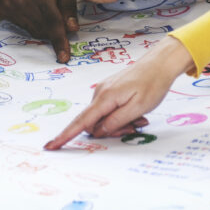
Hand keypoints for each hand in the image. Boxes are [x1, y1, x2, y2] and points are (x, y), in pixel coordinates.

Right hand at [0, 0, 79, 63]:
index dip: (59, 41)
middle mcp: (22, 0)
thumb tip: (72, 27)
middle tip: (64, 20)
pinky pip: (23, 25)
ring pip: (33, 29)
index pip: (52, 22)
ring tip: (49, 6)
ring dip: (45, 26)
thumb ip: (69, 0)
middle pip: (43, 28)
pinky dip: (33, 21)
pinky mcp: (4, 9)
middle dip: (56, 30)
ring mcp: (10, 6)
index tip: (65, 57)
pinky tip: (36, 5)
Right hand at [44, 36, 194, 149]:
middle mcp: (100, 93)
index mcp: (105, 97)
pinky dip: (120, 116)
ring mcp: (104, 90)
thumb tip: (98, 131)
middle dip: (111, 131)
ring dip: (119, 123)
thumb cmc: (152, 83)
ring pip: (103, 118)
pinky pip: (109, 110)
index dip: (65, 135)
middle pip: (95, 123)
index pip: (81, 121)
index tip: (50, 146)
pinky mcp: (110, 90)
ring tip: (140, 118)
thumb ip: (116, 122)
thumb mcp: (137, 108)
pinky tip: (136, 113)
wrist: (159, 63)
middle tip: (135, 128)